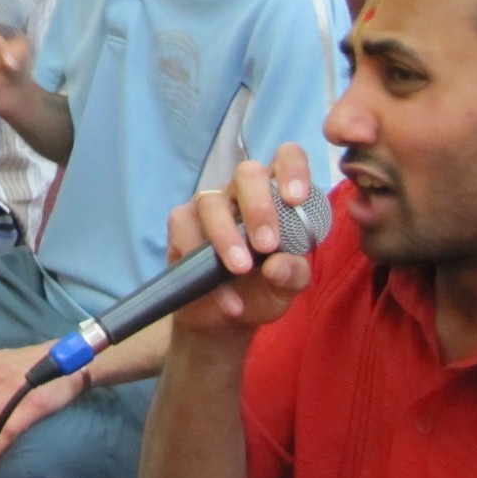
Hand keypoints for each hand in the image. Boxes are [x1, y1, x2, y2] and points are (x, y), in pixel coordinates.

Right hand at [170, 152, 316, 341]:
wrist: (224, 320)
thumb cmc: (263, 290)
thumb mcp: (288, 287)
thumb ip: (293, 274)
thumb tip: (278, 265)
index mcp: (277, 195)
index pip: (286, 158)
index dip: (292, 169)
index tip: (295, 199)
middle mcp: (242, 193)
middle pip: (247, 171)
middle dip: (258, 207)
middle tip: (267, 245)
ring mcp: (209, 206)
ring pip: (212, 202)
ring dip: (227, 236)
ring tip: (241, 270)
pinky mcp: (181, 226)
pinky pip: (186, 232)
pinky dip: (205, 264)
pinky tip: (226, 297)